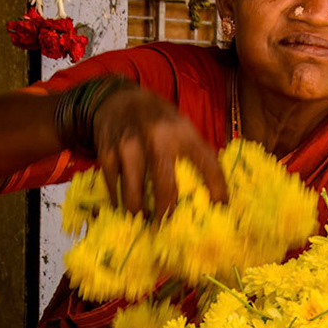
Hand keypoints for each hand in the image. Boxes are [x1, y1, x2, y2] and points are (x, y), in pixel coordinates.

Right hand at [91, 83, 228, 216]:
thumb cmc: (156, 118)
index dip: (217, 188)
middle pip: (164, 189)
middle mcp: (155, 138)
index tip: (220, 208)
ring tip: (146, 223)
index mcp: (181, 131)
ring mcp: (128, 148)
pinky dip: (121, 204)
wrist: (115, 99)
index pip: (207, 163)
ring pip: (134, 196)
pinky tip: (128, 209)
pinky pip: (115, 190)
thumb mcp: (181, 126)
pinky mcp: (107, 156)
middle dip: (167, 214)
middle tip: (169, 228)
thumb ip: (195, 153)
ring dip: (141, 215)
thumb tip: (214, 192)